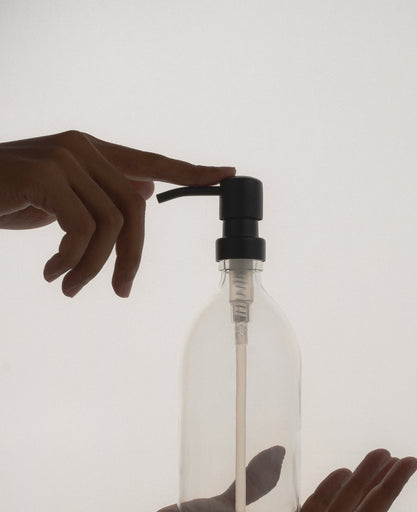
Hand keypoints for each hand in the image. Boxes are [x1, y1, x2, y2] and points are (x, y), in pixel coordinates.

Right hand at [0, 131, 234, 296]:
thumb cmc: (3, 196)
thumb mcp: (57, 198)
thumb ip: (99, 193)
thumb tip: (144, 189)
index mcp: (89, 151)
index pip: (150, 161)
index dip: (190, 169)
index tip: (226, 173)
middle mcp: (83, 148)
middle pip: (135, 208)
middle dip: (132, 256)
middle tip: (118, 290)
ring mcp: (65, 158)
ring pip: (112, 224)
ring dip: (93, 267)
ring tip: (69, 287)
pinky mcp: (47, 176)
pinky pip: (84, 231)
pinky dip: (72, 262)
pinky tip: (50, 274)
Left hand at [111, 448, 416, 511]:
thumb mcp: (225, 505)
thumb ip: (252, 487)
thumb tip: (279, 454)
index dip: (374, 499)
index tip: (394, 466)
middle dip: (384, 494)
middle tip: (408, 459)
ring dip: (363, 491)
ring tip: (383, 458)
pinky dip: (325, 500)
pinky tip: (342, 474)